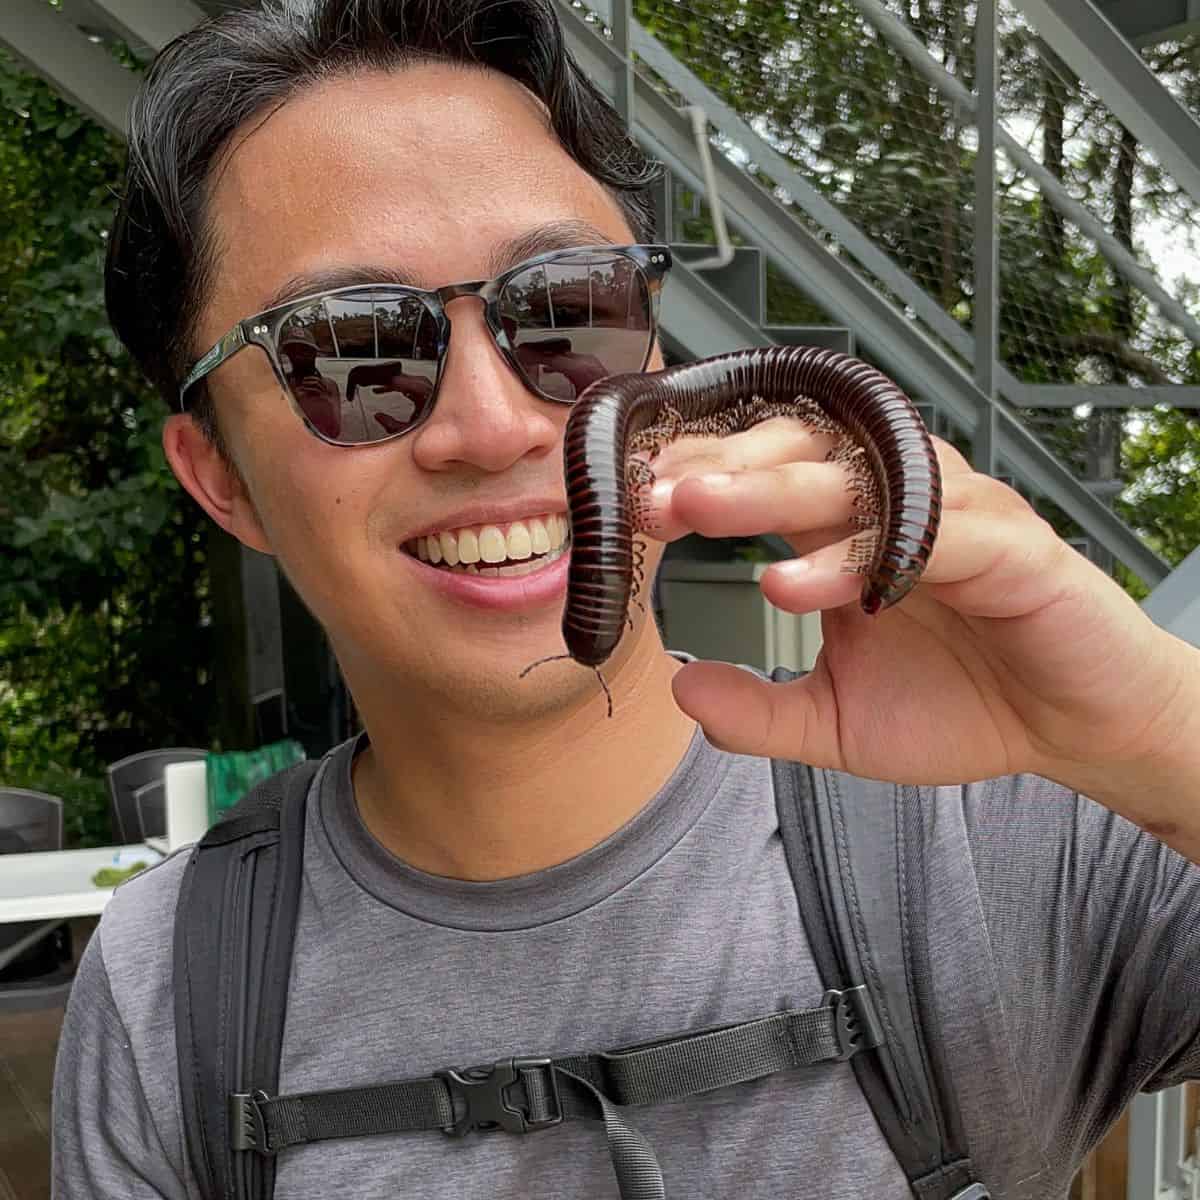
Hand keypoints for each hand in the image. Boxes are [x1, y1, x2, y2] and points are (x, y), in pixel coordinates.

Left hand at [644, 416, 1198, 820]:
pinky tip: (800, 583)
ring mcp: (956, 516)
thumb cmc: (963, 705)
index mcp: (851, 528)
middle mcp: (899, 503)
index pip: (766, 474)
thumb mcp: (837, 723)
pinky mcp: (1013, 547)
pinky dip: (864, 552)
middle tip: (649, 492)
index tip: (627, 499)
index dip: (698, 477)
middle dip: (719, 466)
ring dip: (774, 486)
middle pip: (801, 452)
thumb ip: (760, 712)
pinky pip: (931, 533)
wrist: (1073, 729)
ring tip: (700, 506)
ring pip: (860, 474)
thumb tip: (681, 691)